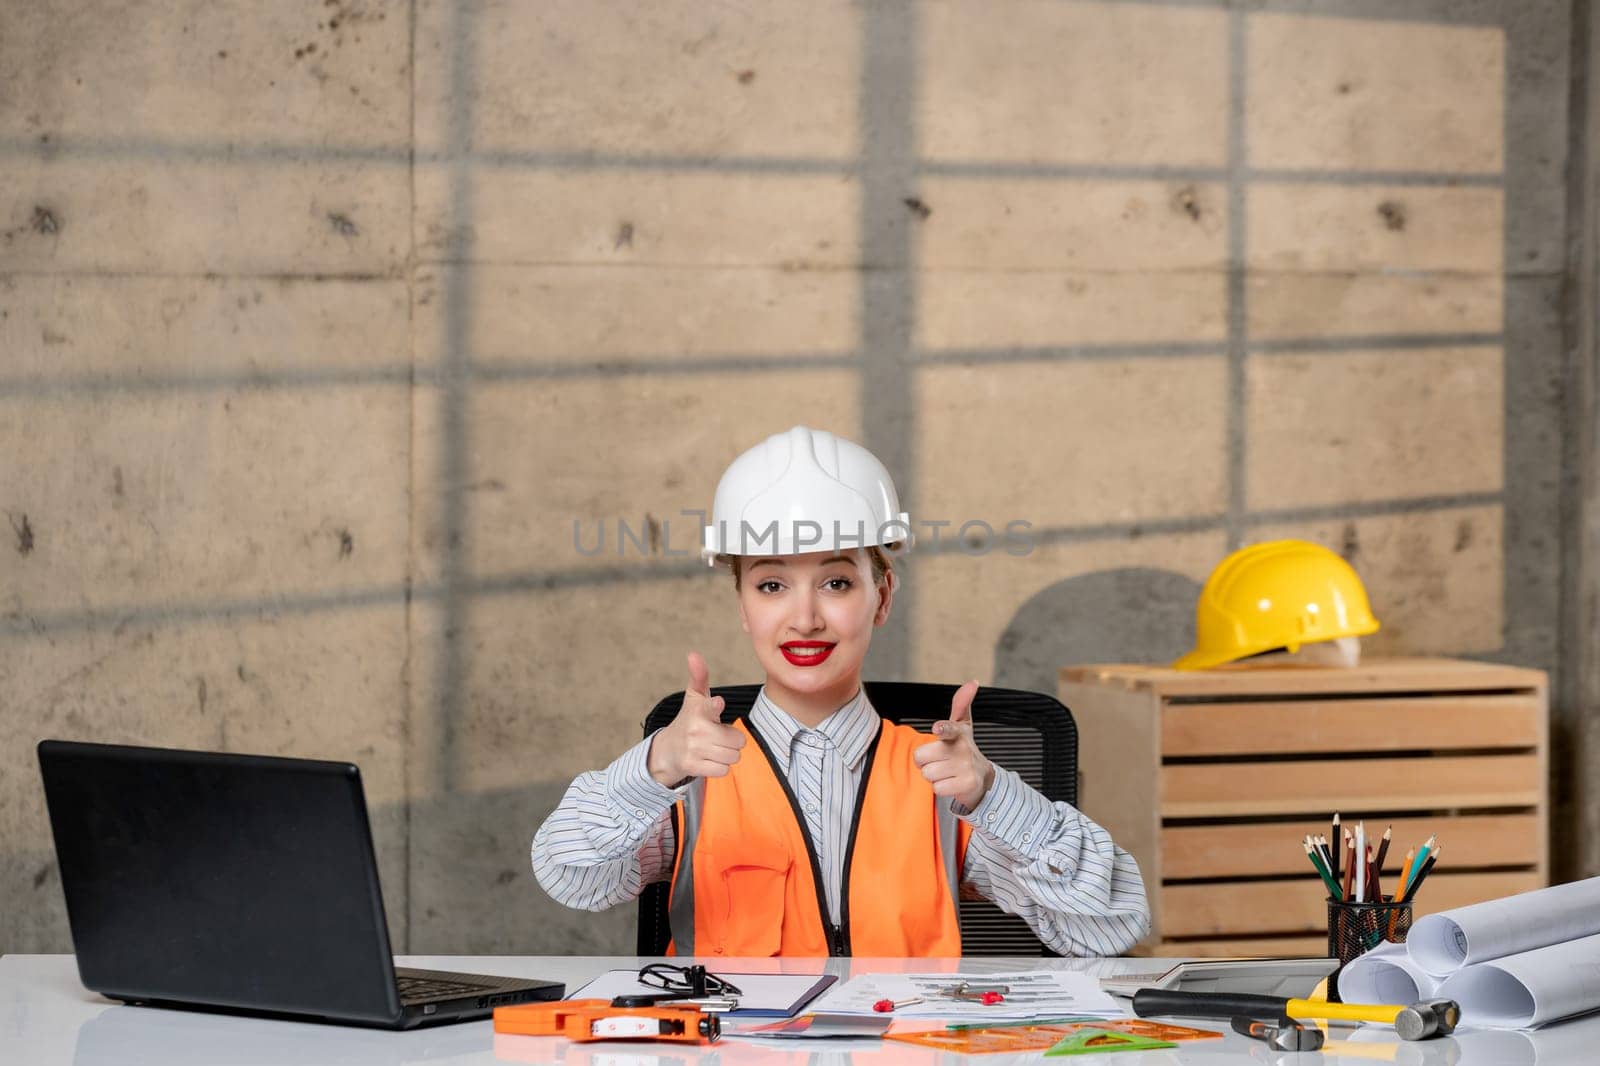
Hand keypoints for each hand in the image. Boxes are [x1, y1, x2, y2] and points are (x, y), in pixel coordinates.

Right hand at [646, 651, 745, 786]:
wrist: (668, 750)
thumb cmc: (689, 720)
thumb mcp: (694, 697)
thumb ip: (699, 676)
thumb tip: (693, 654)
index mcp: (699, 710)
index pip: (710, 706)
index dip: (715, 705)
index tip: (718, 702)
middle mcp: (695, 730)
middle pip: (738, 741)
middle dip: (733, 740)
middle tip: (719, 736)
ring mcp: (693, 749)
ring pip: (733, 757)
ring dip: (728, 754)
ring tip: (714, 748)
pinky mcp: (692, 767)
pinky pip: (723, 770)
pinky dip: (720, 767)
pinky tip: (709, 760)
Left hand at [913, 680, 992, 809]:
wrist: (981, 778)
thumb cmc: (963, 748)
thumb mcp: (962, 726)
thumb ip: (961, 704)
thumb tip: (973, 682)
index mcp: (959, 732)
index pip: (949, 728)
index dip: (942, 728)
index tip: (937, 728)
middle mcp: (963, 749)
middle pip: (920, 756)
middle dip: (925, 761)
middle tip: (939, 759)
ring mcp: (966, 768)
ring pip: (927, 774)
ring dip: (933, 775)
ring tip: (946, 771)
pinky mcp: (966, 785)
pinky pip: (937, 788)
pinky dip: (941, 788)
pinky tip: (951, 783)